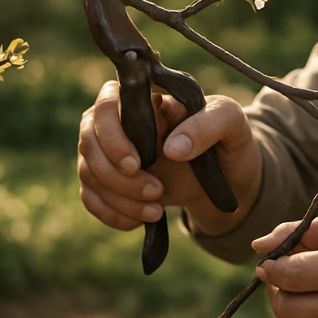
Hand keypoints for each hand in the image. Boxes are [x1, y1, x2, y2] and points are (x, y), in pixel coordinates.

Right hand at [78, 80, 261, 235]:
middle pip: (89, 140)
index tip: (136, 163)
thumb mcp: (229, 121)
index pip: (105, 102)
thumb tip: (172, 148)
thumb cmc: (226, 136)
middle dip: (116, 175)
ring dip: (118, 197)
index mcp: (145, 97)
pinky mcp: (109, 179)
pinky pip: (90, 196)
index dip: (112, 135)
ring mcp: (110, 150)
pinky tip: (137, 221)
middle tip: (155, 191)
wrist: (227, 175)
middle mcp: (119, 120)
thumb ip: (206, 125)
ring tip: (156, 210)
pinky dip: (110, 213)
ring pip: (89, 171)